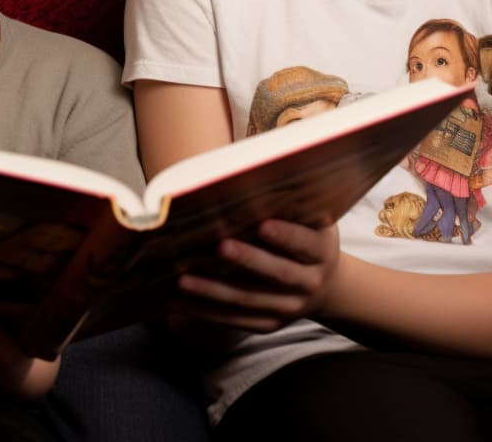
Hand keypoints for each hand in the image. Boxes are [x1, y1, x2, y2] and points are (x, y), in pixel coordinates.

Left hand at [173, 219, 339, 332]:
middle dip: (248, 260)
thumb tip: (251, 178)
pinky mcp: (269, 323)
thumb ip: (287, 204)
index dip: (286, 235)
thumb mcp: (308, 218)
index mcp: (322, 251)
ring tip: (183, 279)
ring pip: (249, 299)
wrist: (323, 285)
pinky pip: (235, 318)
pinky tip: (179, 300)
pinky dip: (205, 310)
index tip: (263, 225)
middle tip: (220, 246)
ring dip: (214, 290)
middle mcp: (309, 282)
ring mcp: (289, 307)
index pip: (306, 243)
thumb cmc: (303, 234)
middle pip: (277, 273)